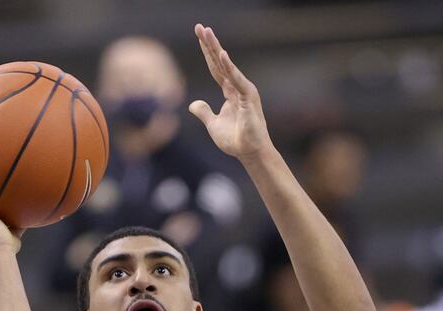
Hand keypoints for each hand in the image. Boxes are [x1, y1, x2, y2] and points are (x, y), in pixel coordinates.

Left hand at [187, 24, 272, 162]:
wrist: (249, 153)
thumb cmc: (236, 140)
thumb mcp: (213, 125)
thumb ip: (204, 112)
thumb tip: (192, 104)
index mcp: (230, 92)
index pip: (215, 68)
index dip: (206, 52)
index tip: (199, 36)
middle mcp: (237, 87)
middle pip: (219, 62)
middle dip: (209, 44)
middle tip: (200, 26)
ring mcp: (244, 90)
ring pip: (226, 66)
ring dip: (216, 49)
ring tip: (207, 33)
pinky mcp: (248, 97)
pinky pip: (236, 80)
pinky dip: (229, 67)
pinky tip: (221, 54)